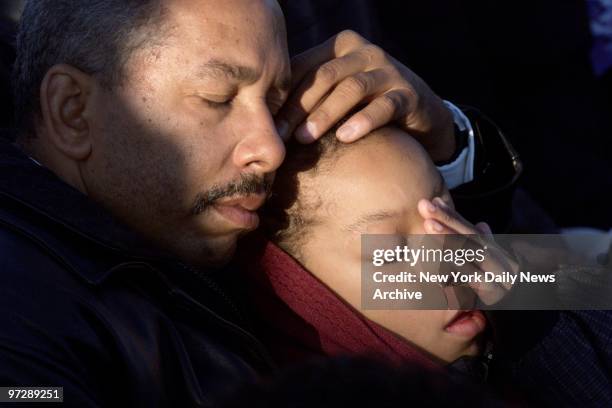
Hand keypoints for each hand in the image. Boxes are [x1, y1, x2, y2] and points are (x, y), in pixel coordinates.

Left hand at [276, 30, 455, 161]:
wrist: (420, 113)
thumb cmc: (366, 105)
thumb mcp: (337, 95)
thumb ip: (309, 98)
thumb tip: (265, 123)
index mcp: (340, 47)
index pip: (304, 68)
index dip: (283, 97)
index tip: (265, 126)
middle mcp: (364, 53)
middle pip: (324, 76)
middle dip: (298, 107)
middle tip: (281, 135)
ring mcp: (388, 71)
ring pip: (351, 88)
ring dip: (325, 113)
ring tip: (306, 137)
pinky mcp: (408, 93)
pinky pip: (384, 106)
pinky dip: (363, 121)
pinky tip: (346, 138)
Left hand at [417, 197, 518, 304]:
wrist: (528, 320)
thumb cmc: (508, 293)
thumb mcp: (498, 268)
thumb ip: (488, 246)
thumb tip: (482, 223)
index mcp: (498, 254)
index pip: (472, 230)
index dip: (453, 215)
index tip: (434, 200)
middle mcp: (500, 261)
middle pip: (471, 237)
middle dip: (447, 219)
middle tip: (424, 205)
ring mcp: (498, 277)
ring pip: (473, 253)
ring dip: (449, 238)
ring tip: (429, 224)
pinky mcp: (494, 295)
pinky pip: (473, 279)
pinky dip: (458, 267)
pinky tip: (441, 258)